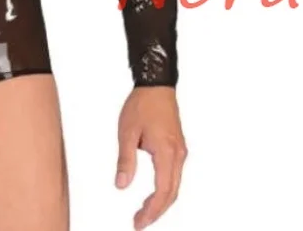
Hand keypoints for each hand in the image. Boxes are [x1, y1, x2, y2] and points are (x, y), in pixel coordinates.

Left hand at [115, 86, 186, 228]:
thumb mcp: (127, 132)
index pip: (162, 192)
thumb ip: (125, 160)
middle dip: (156, 211)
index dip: (151, 211)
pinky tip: (153, 192)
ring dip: (161, 201)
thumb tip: (121, 185)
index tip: (138, 223)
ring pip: (175, 186)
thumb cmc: (142, 104)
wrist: (156, 85)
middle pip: (172, 193)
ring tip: (144, 212)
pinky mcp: (178, 148)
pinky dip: (165, 189)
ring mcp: (181, 152)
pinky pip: (174, 175)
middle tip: (139, 222)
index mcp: (167, 153)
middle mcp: (178, 155)